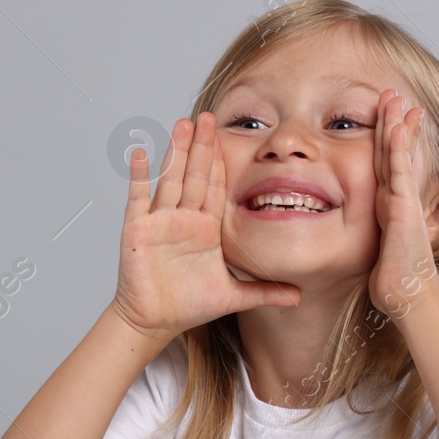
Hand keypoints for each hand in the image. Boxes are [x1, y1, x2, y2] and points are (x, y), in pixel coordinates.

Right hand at [112, 112, 301, 342]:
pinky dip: (139, 176)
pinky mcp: (138, 230)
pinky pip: (138, 198)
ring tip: (183, 125)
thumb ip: (266, 292)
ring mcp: (160, 222)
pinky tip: (141, 154)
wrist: (154, 321)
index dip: (222, 161)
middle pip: (195, 175)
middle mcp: (184, 220)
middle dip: (202, 147)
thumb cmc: (187, 306)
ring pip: (171, 179)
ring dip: (176, 152)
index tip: (229, 135)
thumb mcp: (235, 296)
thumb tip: (300, 296)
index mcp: (206, 228)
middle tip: (208, 117)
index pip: (217, 187)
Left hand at [368, 90, 438, 319]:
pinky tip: (396, 127)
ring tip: (396, 98)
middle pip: (394, 151)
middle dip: (394, 122)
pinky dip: (398, 148)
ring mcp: (403, 199)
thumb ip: (368, 238)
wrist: (407, 294)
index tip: (388, 116)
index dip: (388, 140)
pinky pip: (398, 171)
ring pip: (398, 154)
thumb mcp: (374, 251)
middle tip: (394, 94)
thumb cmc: (391, 280)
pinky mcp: (403, 206)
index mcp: (391, 205)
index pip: (388, 164)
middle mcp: (399, 198)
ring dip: (397, 124)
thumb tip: (351, 237)